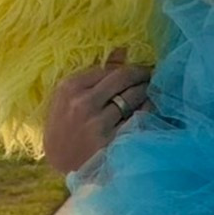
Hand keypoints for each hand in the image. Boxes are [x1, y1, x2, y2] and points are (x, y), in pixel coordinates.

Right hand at [42, 48, 151, 175]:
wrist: (61, 164)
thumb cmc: (65, 127)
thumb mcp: (68, 98)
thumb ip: (94, 75)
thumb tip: (123, 50)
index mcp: (70, 87)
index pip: (108, 69)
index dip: (128, 67)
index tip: (139, 70)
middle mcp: (83, 103)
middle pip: (123, 78)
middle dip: (142, 74)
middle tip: (152, 76)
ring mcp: (97, 122)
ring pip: (132, 96)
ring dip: (147, 91)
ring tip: (152, 91)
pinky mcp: (110, 140)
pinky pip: (137, 118)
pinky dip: (148, 110)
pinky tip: (150, 108)